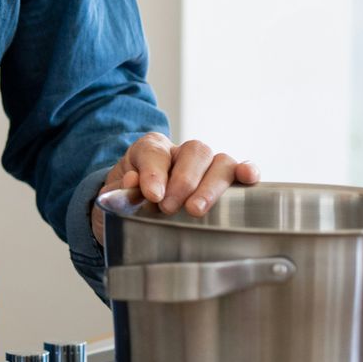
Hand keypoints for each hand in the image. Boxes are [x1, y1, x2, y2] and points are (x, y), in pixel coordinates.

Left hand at [90, 132, 260, 242]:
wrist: (134, 211)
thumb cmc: (127, 202)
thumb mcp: (113, 197)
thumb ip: (118, 190)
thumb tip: (132, 182)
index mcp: (150, 150)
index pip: (155, 152)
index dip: (154, 172)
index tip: (152, 195)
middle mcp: (181, 153)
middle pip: (194, 151)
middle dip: (184, 180)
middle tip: (168, 208)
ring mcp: (206, 165)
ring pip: (220, 161)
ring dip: (211, 185)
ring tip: (196, 210)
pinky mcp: (226, 181)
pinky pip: (240, 170)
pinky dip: (247, 171)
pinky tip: (249, 179)